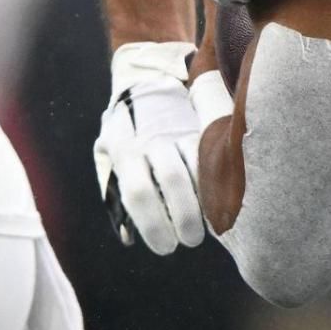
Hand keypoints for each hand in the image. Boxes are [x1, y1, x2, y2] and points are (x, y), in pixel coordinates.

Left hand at [95, 42, 231, 252]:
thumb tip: (130, 238)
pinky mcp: (201, 124)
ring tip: (210, 227)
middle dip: (183, 218)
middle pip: (172, 182)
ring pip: (197, 168)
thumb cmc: (126, 134)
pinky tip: (221, 199)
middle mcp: (152, 139)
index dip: (153, 226)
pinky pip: (213, 154)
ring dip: (205, 203)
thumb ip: (118, 196)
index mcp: (125, 151)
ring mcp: (180, 130)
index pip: (139, 194)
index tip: (166, 248)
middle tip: (190, 240)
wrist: (147, 81)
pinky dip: (218, 180)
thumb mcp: (109, 160)